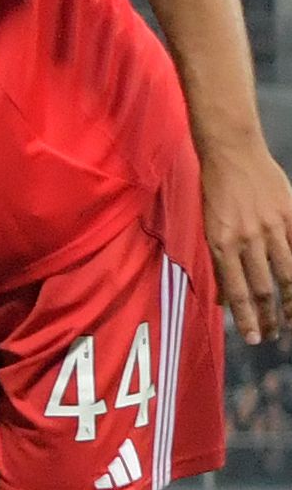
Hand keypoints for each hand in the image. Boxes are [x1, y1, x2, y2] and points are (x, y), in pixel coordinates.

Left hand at [200, 133, 291, 344]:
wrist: (231, 151)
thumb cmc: (215, 191)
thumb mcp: (206, 227)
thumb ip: (217, 263)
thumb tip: (223, 300)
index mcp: (221, 243)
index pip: (237, 291)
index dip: (247, 318)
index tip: (253, 338)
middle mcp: (246, 238)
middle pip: (263, 287)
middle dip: (269, 316)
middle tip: (273, 335)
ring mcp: (271, 226)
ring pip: (286, 273)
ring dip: (289, 301)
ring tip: (290, 320)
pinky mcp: (289, 214)